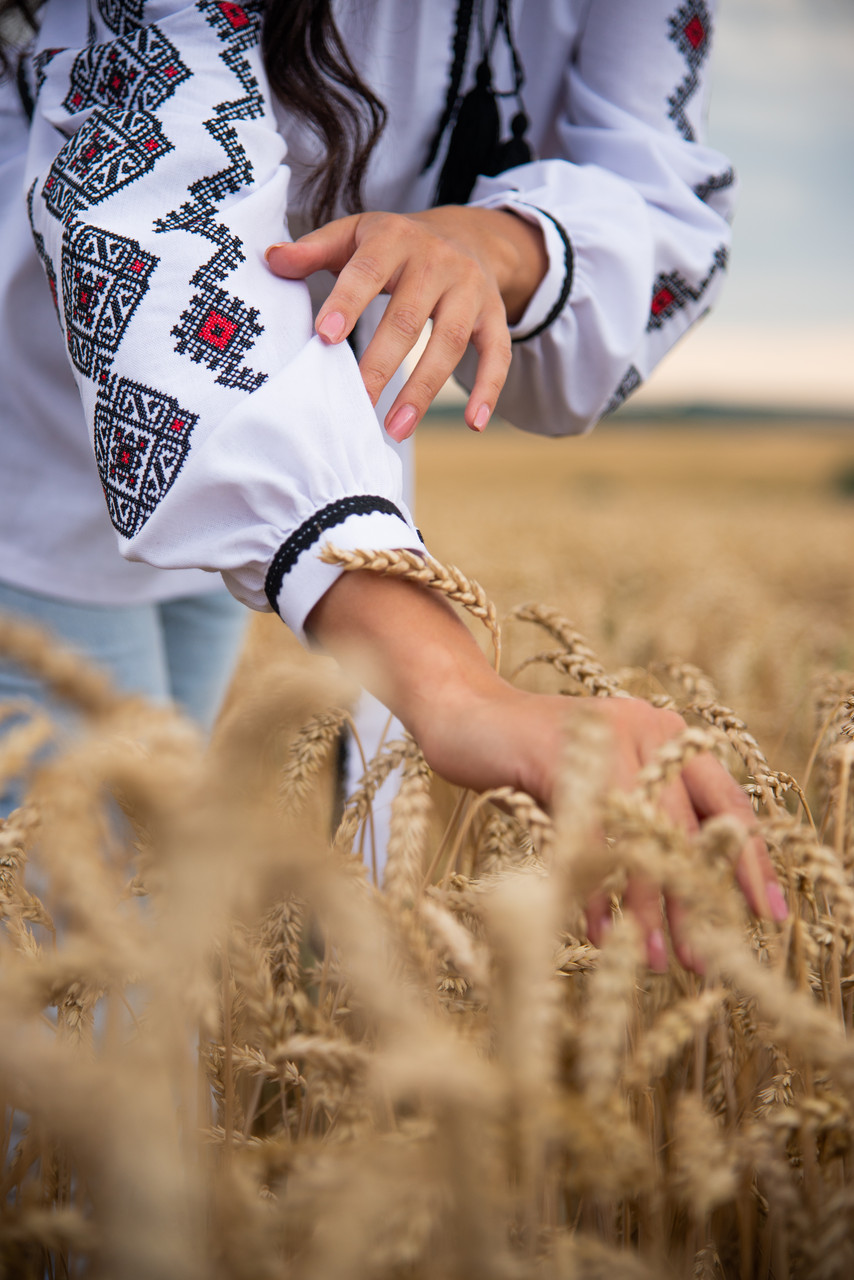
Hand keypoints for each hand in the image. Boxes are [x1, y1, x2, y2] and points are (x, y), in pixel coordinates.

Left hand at [265, 206, 546, 440]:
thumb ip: (315, 250)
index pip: (368, 271)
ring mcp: (470, 290)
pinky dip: (489, 390)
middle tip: (358, 404)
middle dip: (382, 364)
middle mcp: (437, 262)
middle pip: (409, 318)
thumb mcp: (356, 235)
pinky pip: (498, 353)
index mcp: (394, 239)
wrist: (468, 233)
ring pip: (451, 341)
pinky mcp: (494, 315)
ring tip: (396, 428)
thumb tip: (271, 259)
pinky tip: (474, 424)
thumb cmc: (396, 245)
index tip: (325, 338)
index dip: (348, 302)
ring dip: (423, 389)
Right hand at [307, 572, 786, 975]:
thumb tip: (692, 896)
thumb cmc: (537, 760)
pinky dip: (596, 885)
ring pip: (644, 831)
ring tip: (656, 957)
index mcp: (672, 736)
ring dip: (651, 901)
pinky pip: (589, 832)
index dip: (749, 862)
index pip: (728, 803)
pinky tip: (600, 929)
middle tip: (706, 955)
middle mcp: (651, 730)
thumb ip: (645, 820)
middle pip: (691, 825)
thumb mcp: (606, 785)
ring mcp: (606, 737)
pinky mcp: (560, 752)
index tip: (765, 917)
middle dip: (699, 897)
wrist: (466, 713)